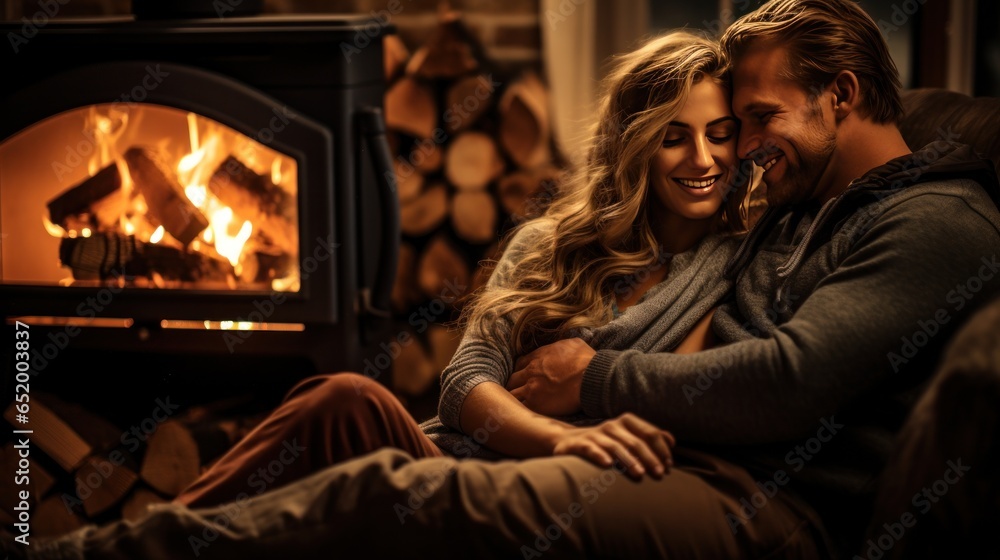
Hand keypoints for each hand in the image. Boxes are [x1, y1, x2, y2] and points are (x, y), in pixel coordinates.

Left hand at [507, 337, 596, 415]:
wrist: (592, 378)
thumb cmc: (586, 360)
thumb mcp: (572, 344)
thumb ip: (561, 345)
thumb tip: (563, 347)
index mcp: (538, 357)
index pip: (519, 364)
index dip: (521, 371)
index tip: (525, 378)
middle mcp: (530, 372)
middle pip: (512, 380)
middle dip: (514, 386)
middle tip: (520, 393)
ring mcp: (531, 389)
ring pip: (512, 395)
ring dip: (515, 400)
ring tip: (519, 406)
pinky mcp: (536, 405)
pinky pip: (521, 409)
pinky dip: (521, 411)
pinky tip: (524, 415)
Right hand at [551, 413, 674, 478]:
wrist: (569, 441)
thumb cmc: (606, 443)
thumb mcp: (628, 437)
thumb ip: (650, 438)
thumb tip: (672, 440)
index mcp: (627, 422)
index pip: (650, 433)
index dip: (661, 449)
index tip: (669, 466)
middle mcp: (612, 426)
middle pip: (635, 441)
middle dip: (649, 458)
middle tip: (659, 474)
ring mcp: (595, 434)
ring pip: (615, 447)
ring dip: (629, 460)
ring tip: (639, 474)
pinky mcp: (578, 444)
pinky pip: (590, 449)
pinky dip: (599, 455)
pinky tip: (607, 464)